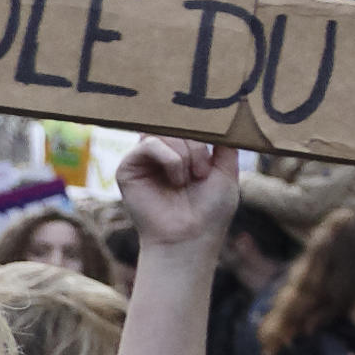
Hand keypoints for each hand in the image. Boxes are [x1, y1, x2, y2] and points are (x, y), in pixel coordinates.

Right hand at [112, 133, 239, 263]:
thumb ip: (223, 144)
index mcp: (182, 150)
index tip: (214, 130)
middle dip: (198, 144)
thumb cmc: (211, 210)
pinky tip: (176, 180)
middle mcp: (161, 151)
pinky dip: (171, 159)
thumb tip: (224, 116)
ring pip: (166, 132)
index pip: (186, 120)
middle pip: (178, 124)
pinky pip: (150, 144)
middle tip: (204, 171)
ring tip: (193, 178)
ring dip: (187, 153)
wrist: (191, 237)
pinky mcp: (127, 167)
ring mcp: (143, 158)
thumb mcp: (226, 171)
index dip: (199, 122)